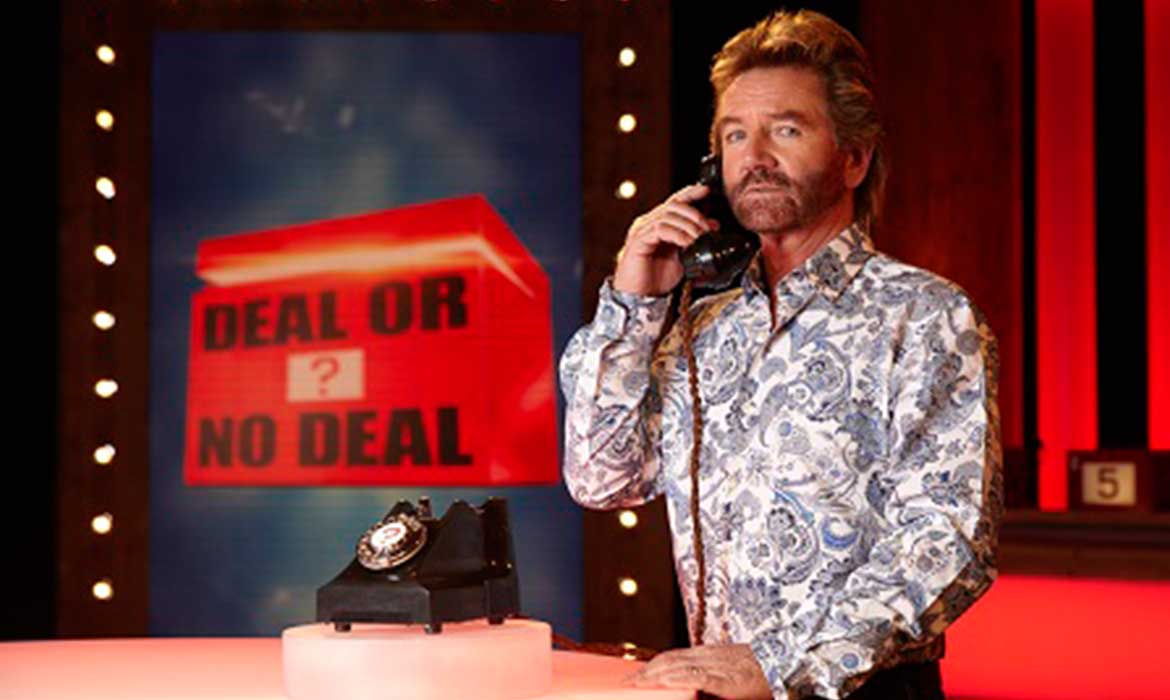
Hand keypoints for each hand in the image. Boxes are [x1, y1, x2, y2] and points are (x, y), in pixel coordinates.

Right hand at [612, 183, 718, 295]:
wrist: (641, 299)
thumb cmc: (658, 279)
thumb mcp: (684, 257)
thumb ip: (695, 240)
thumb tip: (713, 225)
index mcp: (658, 224)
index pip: (674, 202)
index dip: (690, 193)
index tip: (706, 191)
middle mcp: (648, 224)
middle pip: (673, 206)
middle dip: (694, 215)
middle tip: (707, 230)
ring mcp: (641, 231)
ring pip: (668, 216)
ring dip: (688, 227)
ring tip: (699, 240)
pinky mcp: (638, 241)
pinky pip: (660, 230)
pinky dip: (677, 235)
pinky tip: (687, 244)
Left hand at [625, 643, 771, 699]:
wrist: (791, 665)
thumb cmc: (764, 674)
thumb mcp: (733, 674)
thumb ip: (710, 678)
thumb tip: (687, 686)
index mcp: (711, 654)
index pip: (674, 656)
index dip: (653, 664)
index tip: (635, 673)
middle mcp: (712, 655)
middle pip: (671, 659)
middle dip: (647, 670)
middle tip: (626, 682)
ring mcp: (720, 665)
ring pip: (679, 665)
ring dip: (654, 674)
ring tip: (635, 683)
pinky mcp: (729, 679)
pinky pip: (699, 676)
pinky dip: (679, 678)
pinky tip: (663, 681)